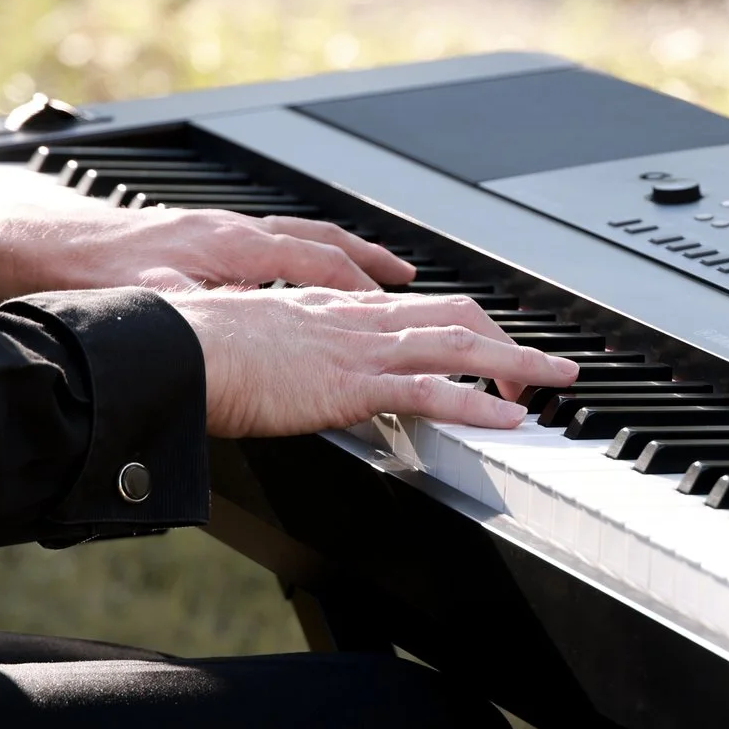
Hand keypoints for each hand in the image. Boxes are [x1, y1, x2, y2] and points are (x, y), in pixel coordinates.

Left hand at [0, 205, 413, 311]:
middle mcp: (228, 231)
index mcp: (228, 246)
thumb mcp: (156, 311)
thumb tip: (248, 346)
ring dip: (339, 255)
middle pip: (319, 243)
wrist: (31, 251)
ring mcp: (213, 232)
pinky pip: (267, 242)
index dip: (362, 288)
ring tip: (373, 271)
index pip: (318, 265)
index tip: (397, 307)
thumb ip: (207, 325)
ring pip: (295, 237)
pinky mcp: (193, 239)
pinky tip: (299, 277)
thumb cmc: (87, 278)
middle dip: (368, 264)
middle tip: (407, 280)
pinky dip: (298, 257)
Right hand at [171, 287, 580, 437]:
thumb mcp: (253, 346)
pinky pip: (430, 392)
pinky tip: (511, 418)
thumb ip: (285, 356)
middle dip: (508, 341)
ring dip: (516, 365)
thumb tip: (291, 375)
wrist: (172, 347)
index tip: (491, 344)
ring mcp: (358, 350)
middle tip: (545, 367)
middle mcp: (356, 321)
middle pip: (454, 317)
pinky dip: (478, 405)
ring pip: (459, 346)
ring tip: (555, 383)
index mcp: (333, 311)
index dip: (463, 324)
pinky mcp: (350, 384)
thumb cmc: (197, 352)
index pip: (415, 309)